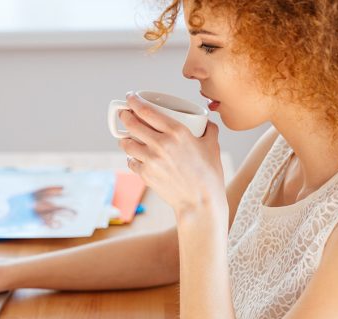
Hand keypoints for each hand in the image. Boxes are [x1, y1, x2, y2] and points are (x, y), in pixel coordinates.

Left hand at [118, 93, 226, 220]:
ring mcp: (150, 160)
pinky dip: (132, 158)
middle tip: (124, 114)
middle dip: (124, 116)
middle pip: (132, 124)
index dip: (134, 101)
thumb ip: (209, 130)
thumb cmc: (209, 175)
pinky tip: (135, 157)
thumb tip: (206, 122)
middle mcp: (160, 144)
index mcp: (177, 132)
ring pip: (126, 143)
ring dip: (124, 138)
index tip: (130, 97)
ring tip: (126, 137)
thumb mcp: (212, 146)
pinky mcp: (145, 175)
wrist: (200, 203)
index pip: (147, 111)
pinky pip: (131, 161)